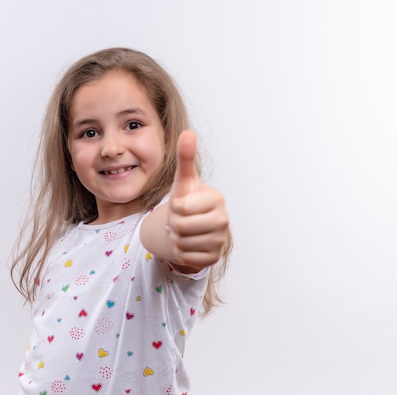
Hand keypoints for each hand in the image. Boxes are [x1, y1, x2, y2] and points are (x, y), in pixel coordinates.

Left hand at [167, 130, 228, 271]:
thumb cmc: (187, 200)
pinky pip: (186, 258)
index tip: (183, 205)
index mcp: (216, 199)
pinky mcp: (214, 258)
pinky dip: (181, 252)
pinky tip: (188, 243)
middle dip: (174, 224)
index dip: (174, 207)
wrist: (190, 226)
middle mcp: (223, 221)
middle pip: (181, 227)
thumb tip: (188, 132)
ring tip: (184, 231)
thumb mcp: (183, 180)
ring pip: (182, 244)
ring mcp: (220, 241)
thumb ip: (185, 157)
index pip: (181, 207)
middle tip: (180, 220)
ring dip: (176, 239)